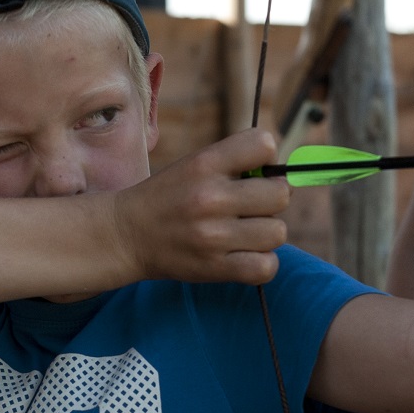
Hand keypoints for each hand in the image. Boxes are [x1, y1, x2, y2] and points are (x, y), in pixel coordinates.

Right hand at [112, 129, 289, 285]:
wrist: (126, 234)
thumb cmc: (169, 197)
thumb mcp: (195, 165)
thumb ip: (237, 162)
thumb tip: (287, 175)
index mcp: (205, 163)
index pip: (264, 144)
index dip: (267, 158)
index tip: (253, 170)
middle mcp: (210, 197)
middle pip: (280, 194)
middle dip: (271, 200)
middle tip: (252, 206)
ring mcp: (213, 235)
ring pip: (277, 232)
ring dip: (267, 233)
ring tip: (245, 232)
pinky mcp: (214, 267)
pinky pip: (266, 267)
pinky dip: (263, 264)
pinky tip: (247, 255)